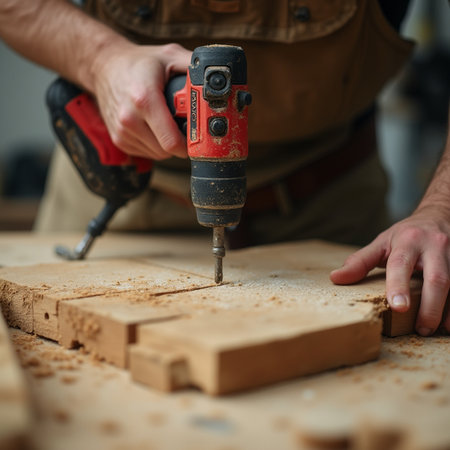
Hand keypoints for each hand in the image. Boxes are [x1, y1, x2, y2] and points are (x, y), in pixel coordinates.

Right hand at [92, 42, 190, 159]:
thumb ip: (194, 67)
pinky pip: (147, 152)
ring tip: (168, 122)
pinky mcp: (119, 140)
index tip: (198, 134)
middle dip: (181, 142)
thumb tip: (217, 80)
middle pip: (167, 150)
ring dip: (168, 144)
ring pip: (158, 154)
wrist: (103, 67)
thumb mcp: (169, 55)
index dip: (190, 143)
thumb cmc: (138, 62)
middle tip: (185, 124)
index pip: (172, 142)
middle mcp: (129, 119)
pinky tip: (154, 126)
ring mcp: (122, 132)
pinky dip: (156, 144)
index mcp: (144, 99)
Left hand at [330, 206, 449, 335]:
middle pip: (437, 278)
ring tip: (438, 330)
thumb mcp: (381, 243)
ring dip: (449, 310)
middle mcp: (434, 246)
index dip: (398, 286)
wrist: (439, 214)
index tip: (398, 307)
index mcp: (408, 242)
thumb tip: (335, 278)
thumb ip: (359, 262)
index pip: (400, 264)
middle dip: (431, 306)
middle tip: (421, 329)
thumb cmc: (406, 234)